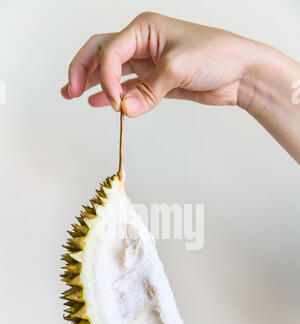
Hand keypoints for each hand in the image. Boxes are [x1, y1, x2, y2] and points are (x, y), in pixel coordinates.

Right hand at [61, 11, 256, 116]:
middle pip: (101, 53)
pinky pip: (127, 88)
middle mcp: (142, 43)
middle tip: (69, 89)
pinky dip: (112, 95)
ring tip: (72, 95)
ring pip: (111, 72)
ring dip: (92, 83)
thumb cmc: (215, 55)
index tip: (114, 101)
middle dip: (83, 70)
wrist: (239, 73)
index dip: (106, 76)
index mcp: (144, 28)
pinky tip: (97, 102)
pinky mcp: (154, 82)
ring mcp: (147, 63)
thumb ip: (148, 91)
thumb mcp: (177, 68)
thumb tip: (124, 110)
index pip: (110, 50)